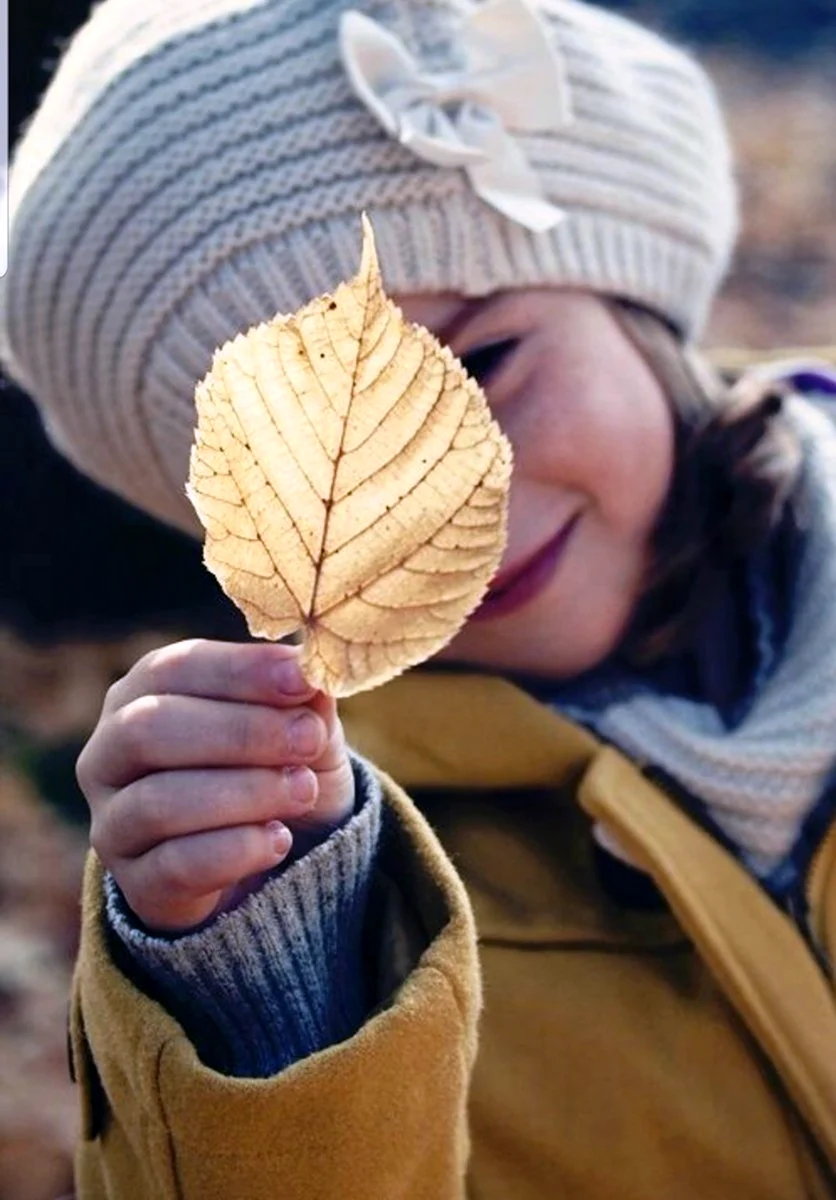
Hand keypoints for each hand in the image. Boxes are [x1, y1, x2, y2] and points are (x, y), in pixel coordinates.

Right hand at [76, 639, 354, 933]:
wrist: (279, 855)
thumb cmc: (280, 767)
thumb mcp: (303, 725)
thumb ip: (305, 701)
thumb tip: (312, 676)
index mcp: (146, 692)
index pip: (175, 668)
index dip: (239, 671)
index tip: (300, 679)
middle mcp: (112, 753)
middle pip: (149, 729)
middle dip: (240, 732)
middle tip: (308, 739)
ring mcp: (114, 821)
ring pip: (157, 801)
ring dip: (244, 792)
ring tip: (302, 790)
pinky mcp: (136, 884)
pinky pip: (173, 866)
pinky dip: (235, 850)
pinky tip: (279, 840)